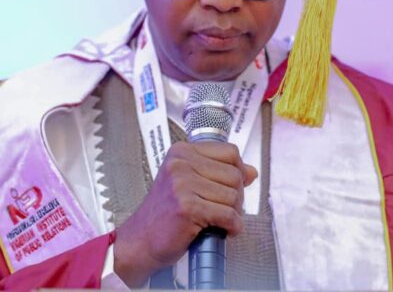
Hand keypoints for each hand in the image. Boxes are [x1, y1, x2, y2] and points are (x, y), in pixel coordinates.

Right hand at [112, 141, 257, 286]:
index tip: (231, 185)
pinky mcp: (188, 208)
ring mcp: (183, 185)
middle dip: (236, 196)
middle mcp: (181, 164)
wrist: (141, 240)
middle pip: (234, 174)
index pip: (230, 152)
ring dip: (233, 213)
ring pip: (233, 196)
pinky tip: (223, 229)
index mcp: (182, 152)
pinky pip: (228, 215)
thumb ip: (220, 173)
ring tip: (218, 220)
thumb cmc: (165, 214)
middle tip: (223, 208)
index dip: (237, 171)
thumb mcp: (190, 183)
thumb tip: (250, 171)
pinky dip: (232, 226)